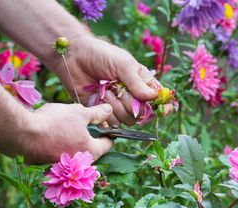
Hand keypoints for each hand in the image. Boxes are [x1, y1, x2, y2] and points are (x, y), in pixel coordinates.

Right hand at [19, 103, 112, 163]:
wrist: (22, 134)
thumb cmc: (54, 123)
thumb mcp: (80, 113)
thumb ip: (97, 114)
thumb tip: (109, 110)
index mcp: (91, 151)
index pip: (108, 143)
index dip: (107, 129)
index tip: (99, 120)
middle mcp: (79, 163)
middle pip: (91, 146)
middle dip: (88, 132)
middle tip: (80, 119)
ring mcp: (63, 165)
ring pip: (75, 148)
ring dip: (73, 136)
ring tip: (64, 123)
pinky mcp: (48, 163)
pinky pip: (60, 151)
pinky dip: (59, 142)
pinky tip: (51, 131)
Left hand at [50, 36, 171, 125]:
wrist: (75, 57)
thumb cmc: (101, 55)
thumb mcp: (123, 64)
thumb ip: (137, 82)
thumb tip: (153, 97)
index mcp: (142, 83)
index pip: (158, 100)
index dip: (163, 107)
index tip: (162, 111)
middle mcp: (133, 97)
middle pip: (142, 114)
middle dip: (130, 103)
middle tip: (118, 88)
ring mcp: (119, 106)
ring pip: (127, 120)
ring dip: (115, 106)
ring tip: (105, 90)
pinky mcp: (105, 112)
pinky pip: (112, 123)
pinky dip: (105, 112)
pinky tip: (99, 98)